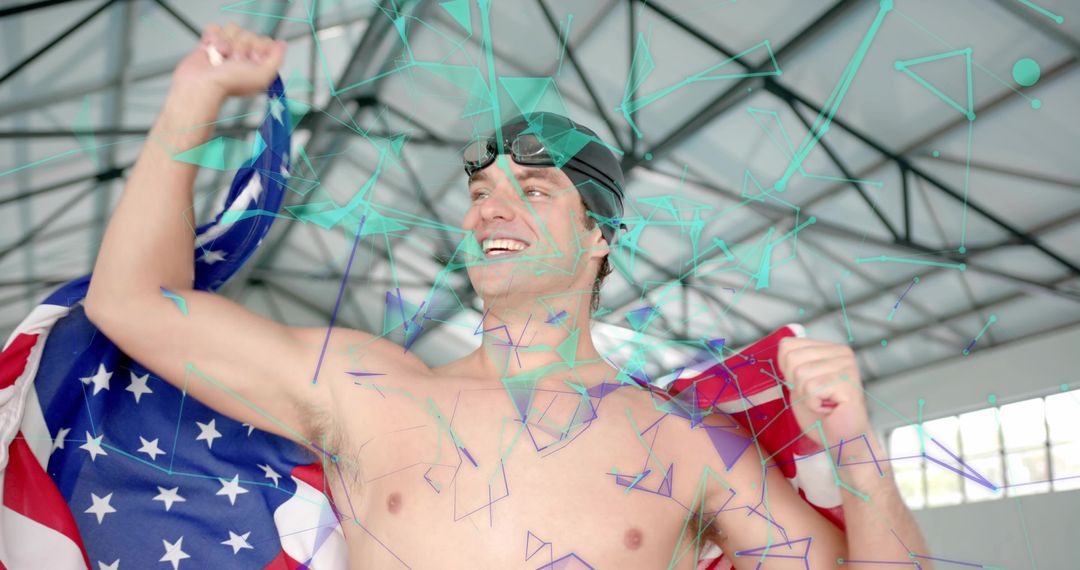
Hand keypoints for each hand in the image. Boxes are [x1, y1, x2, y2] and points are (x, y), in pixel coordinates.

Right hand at [171, 23, 285, 102]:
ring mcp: (226, 49)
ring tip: (222, 59)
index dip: (259, 48)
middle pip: (249, 34)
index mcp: (257, 63)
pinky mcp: (210, 43)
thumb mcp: (263, 75)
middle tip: (234, 63)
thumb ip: (276, 59)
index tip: (253, 61)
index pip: (264, 41)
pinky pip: (215, 28)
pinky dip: (213, 38)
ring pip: (232, 29)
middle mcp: (243, 56)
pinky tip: (212, 51)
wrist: (202, 84)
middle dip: (241, 48)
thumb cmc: (230, 84)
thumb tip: (282, 45)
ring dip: (227, 43)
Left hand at [778, 337, 870, 446]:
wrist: (840, 439)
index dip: (787, 372)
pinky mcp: (848, 383)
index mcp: (829, 348)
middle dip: (796, 384)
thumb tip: (781, 343)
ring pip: (800, 374)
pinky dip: (813, 404)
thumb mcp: (798, 382)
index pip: (787, 346)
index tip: (806, 387)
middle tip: (816, 397)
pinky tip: (829, 408)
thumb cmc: (820, 414)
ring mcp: (847, 367)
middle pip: (792, 358)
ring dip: (806, 396)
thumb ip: (792, 362)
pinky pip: (811, 388)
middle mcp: (841, 353)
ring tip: (823, 403)